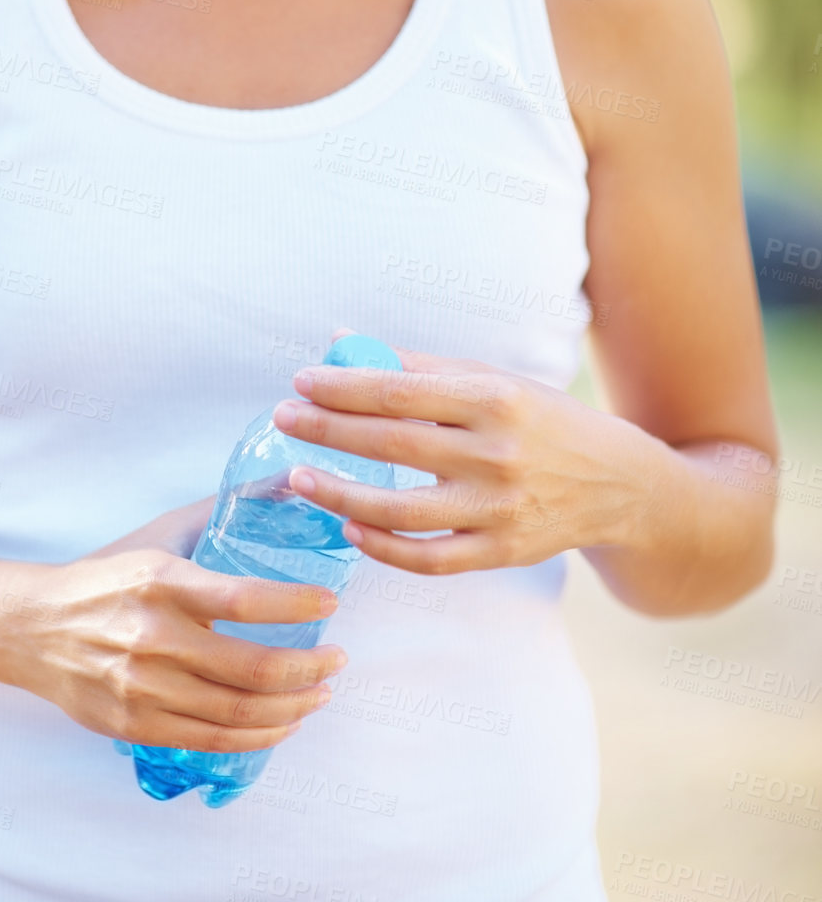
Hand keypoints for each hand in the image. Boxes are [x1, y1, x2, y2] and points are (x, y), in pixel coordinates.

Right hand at [0, 496, 347, 751]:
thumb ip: (216, 514)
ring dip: (292, 708)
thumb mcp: (157, 537)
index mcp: (163, 584)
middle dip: (308, 669)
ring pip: (237, 713)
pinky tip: (282, 722)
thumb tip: (284, 482)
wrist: (31, 627)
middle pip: (251, 669)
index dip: (295, 605)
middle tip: (337, 660)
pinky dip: (257, 736)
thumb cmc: (106, 577)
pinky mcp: (136, 724)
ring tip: (320, 693)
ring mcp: (144, 688)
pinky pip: (211, 740)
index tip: (330, 603)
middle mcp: (154, 639)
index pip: (243, 599)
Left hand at [271, 346, 655, 574]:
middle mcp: (497, 454)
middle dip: (328, 430)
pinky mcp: (501, 552)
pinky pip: (430, 557)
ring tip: (301, 478)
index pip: (400, 391)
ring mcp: (499, 508)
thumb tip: (342, 344)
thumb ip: (417, 365)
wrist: (618, 483)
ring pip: (402, 510)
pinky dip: (384, 547)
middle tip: (283, 420)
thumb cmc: (539, 420)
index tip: (301, 380)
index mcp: (494, 399)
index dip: (343, 387)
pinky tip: (350, 526)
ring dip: (342, 494)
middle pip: (393, 444)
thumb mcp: (490, 379)